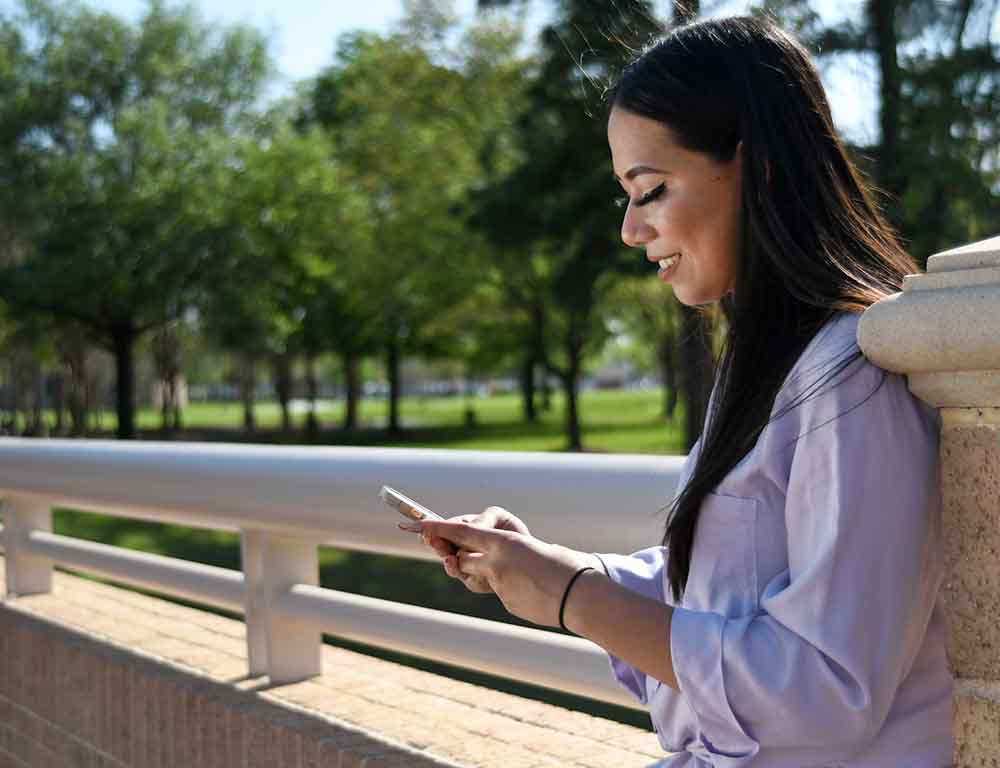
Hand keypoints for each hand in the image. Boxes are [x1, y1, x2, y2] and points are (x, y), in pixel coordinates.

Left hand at [400, 519, 594, 627]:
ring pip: (478, 578)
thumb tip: (492, 559)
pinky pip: (499, 592)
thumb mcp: (530, 549)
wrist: (580, 596)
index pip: (458, 531)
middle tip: (460, 554)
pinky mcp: (506, 602)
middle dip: (460, 558)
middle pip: (461, 559)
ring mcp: (499, 586)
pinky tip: (531, 589)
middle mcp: (495, 563)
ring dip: (485, 575)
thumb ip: (506, 552)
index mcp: (502, 543)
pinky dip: (509, 588)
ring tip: (516, 573)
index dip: (433, 528)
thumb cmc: (563, 565)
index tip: (410, 525)